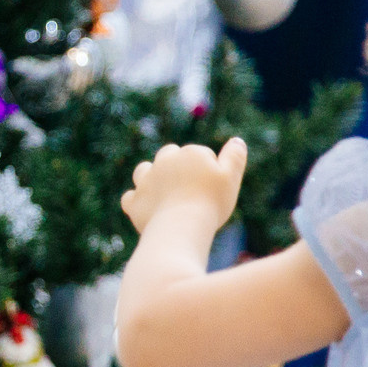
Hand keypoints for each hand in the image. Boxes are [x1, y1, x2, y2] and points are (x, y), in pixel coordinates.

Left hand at [120, 138, 246, 235]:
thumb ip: (235, 158)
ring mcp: (145, 181)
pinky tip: (145, 207)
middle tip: (188, 186)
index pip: (200, 154)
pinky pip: (130, 197)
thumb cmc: (211, 202)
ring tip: (163, 191)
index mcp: (189, 153)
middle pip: (169, 155)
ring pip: (144, 170)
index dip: (209, 169)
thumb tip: (237, 140)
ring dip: (151, 177)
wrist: (181, 225)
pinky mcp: (134, 201)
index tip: (214, 186)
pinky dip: (136, 201)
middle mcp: (164, 161)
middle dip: (177, 165)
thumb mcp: (230, 178)